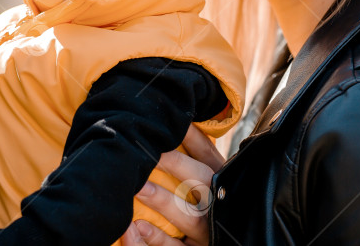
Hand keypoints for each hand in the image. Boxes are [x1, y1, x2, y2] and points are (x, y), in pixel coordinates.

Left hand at [120, 125, 224, 245]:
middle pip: (203, 182)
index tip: (170, 125)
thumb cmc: (205, 210)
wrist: (212, 241)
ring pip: (190, 217)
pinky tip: (136, 227)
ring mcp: (208, 234)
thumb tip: (173, 125)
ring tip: (139, 187)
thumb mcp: (205, 185)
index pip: (209, 156)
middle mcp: (219, 209)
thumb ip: (193, 160)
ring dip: (164, 201)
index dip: (192, 138)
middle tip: (149, 153)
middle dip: (177, 165)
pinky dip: (155, 239)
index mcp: (222, 185)